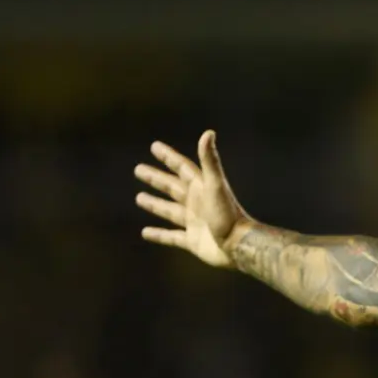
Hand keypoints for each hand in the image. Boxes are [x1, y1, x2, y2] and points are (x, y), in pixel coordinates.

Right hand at [134, 130, 246, 267]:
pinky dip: (159, 235)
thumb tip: (208, 132)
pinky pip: (172, 237)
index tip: (154, 147)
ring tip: (139, 198)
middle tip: (138, 169)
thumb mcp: (216, 185)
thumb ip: (210, 161)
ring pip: (170, 211)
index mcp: (202, 188)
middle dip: (157, 178)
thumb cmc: (228, 214)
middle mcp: (198, 204)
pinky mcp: (193, 241)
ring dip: (155, 204)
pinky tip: (145, 233)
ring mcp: (195, 222)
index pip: (183, 168)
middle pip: (173, 187)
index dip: (169, 157)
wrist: (239, 245)